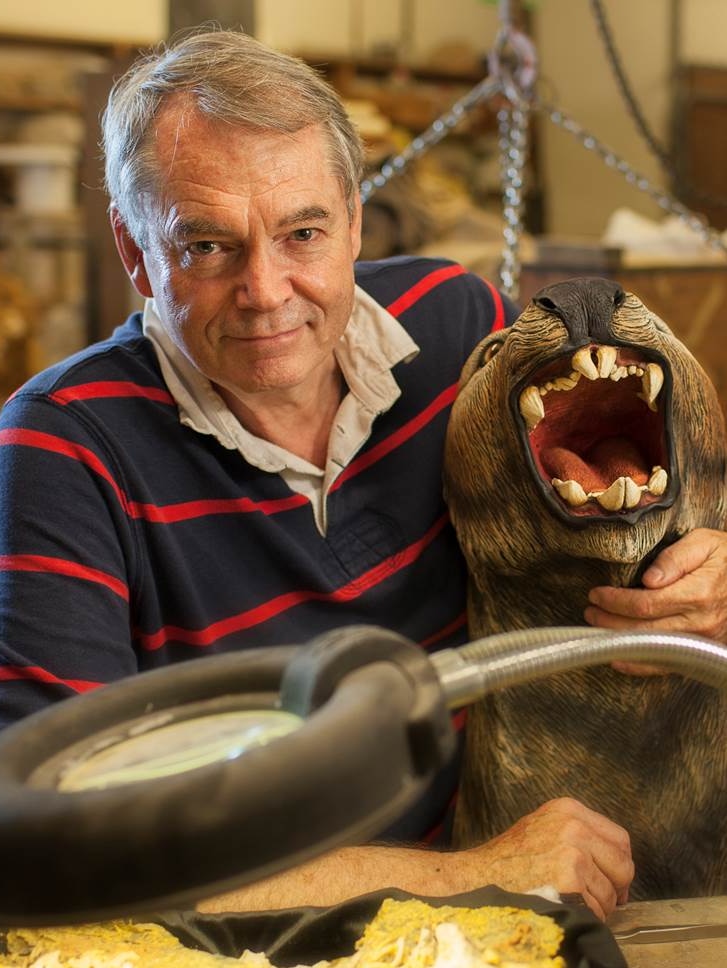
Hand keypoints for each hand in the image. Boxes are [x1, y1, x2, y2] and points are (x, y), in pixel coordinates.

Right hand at [463, 797, 633, 919]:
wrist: (478, 876)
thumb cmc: (507, 859)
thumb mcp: (542, 827)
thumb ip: (576, 833)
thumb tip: (612, 858)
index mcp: (568, 809)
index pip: (620, 838)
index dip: (619, 863)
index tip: (613, 878)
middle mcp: (574, 826)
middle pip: (623, 865)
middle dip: (615, 887)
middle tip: (600, 897)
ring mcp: (573, 852)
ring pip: (610, 892)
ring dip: (597, 905)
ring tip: (570, 901)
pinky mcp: (569, 880)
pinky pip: (596, 909)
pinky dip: (586, 916)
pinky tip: (564, 907)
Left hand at [584, 529, 726, 673]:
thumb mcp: (706, 543)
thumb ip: (676, 558)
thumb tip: (650, 579)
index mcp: (698, 593)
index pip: (645, 603)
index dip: (616, 601)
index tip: (596, 593)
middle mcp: (699, 622)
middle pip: (643, 629)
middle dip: (609, 621)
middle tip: (589, 611)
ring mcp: (700, 641)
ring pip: (651, 648)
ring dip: (618, 641)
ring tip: (596, 628)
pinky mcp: (700, 651)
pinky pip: (667, 664)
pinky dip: (640, 665)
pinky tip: (619, 658)